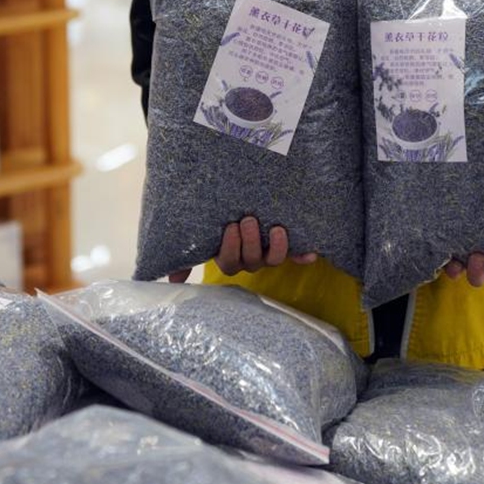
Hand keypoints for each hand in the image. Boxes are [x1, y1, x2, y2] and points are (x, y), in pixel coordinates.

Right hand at [168, 217, 317, 283]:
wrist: (245, 201)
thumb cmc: (218, 218)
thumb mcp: (201, 233)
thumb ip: (187, 255)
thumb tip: (171, 283)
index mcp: (230, 257)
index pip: (228, 262)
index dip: (230, 248)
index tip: (230, 227)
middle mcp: (250, 258)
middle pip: (251, 261)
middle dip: (250, 242)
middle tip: (248, 220)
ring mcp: (269, 252)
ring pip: (273, 259)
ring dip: (276, 247)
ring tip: (276, 229)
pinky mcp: (288, 246)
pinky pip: (298, 255)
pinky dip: (304, 255)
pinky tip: (312, 253)